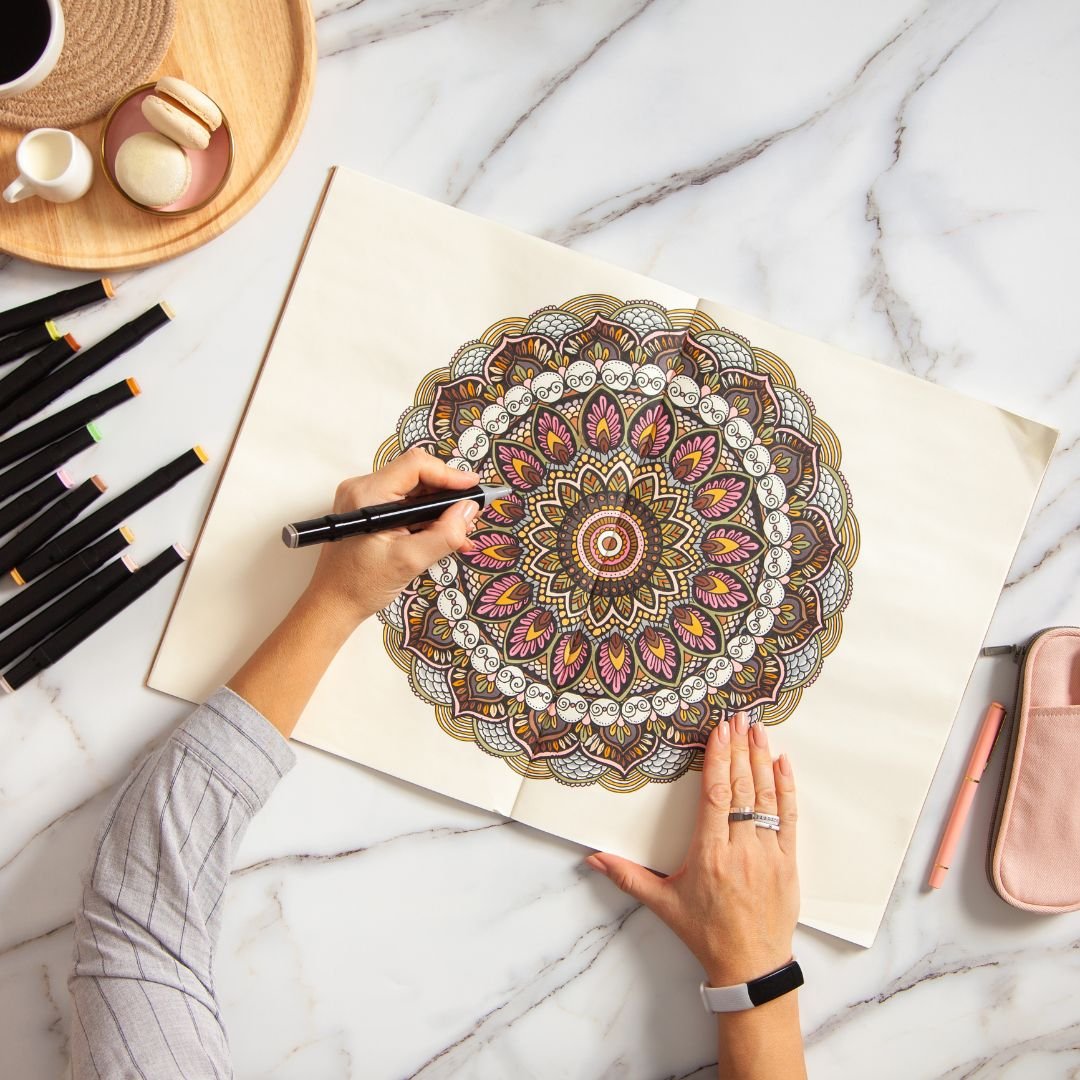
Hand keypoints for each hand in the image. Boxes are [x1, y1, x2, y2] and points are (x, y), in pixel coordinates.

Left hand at [303, 447, 481, 628]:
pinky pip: (405, 504)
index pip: (416, 466)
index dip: (449, 474)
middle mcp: (363, 489)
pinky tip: (442, 536)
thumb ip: (445, 534)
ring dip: (439, 510)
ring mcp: (365, 499)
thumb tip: (468, 510)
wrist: (334, 604)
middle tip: (469, 516)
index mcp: (367, 495)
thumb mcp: (410, 561)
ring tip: (459, 534)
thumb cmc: (359, 585)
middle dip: (446, 496)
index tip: (472, 488)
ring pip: (414, 491)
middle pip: (417, 476)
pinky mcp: (369, 510)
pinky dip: (425, 518)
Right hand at [586, 712, 798, 986]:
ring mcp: (769, 855)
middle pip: (742, 790)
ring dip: (762, 760)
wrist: (752, 966)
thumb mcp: (663, 904)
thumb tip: (592, 859)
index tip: (719, 732)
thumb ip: (627, 877)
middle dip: (740, 749)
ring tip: (758, 730)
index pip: (715, 797)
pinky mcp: (789, 862)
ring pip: (767, 798)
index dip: (719, 761)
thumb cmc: (706, 934)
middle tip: (739, 717)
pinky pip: (790, 818)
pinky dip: (786, 788)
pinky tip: (782, 763)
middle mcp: (741, 851)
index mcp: (710, 856)